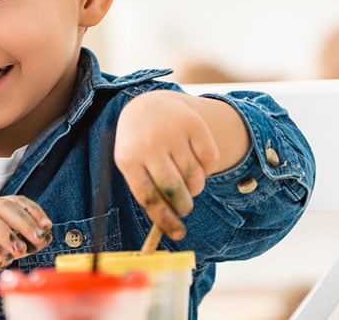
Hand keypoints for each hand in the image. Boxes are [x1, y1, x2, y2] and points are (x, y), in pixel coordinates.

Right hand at [0, 196, 51, 291]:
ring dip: (5, 234)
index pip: (14, 201)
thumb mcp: (1, 250)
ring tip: (19, 251)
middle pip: (2, 206)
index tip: (47, 226)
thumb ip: (21, 244)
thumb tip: (46, 238)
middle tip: (37, 238)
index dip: (32, 211)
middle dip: (23, 221)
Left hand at [114, 90, 220, 240]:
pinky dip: (208, 167)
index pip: (149, 198)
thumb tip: (171, 228)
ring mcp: (172, 133)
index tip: (178, 233)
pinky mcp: (193, 124)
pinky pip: (211, 160)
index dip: (165, 219)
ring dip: (195, 186)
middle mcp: (149, 144)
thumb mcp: (133, 164)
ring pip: (195, 178)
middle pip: (175, 191)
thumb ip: (149, 192)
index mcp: (128, 159)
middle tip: (184, 207)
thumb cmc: (140, 147)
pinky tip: (194, 158)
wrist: (147, 106)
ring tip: (184, 176)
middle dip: (183, 206)